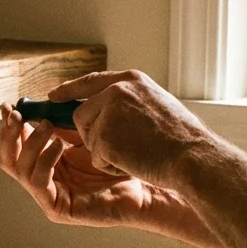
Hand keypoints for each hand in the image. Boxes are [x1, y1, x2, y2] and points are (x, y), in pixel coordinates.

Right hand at [0, 103, 173, 228]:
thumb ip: (66, 120)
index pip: (17, 144)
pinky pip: (38, 183)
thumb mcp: (88, 132)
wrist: (145, 184)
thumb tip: (45, 101)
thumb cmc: (122, 159)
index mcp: (48, 161)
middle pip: (9, 159)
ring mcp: (49, 195)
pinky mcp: (58, 209)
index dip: (10, 125)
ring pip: (20, 169)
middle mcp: (45, 179)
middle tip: (19, 116)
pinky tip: (59, 146)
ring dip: (31, 143)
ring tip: (48, 126)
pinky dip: (45, 161)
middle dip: (10, 135)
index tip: (9, 106)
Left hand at [52, 70, 211, 189]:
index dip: (70, 90)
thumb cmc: (182, 138)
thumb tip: (105, 109)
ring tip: (137, 152)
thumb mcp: (156, 104)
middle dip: (93, 134)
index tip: (54, 96)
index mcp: (130, 81)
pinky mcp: (103, 138)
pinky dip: (112, 167)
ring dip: (106, 152)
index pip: (91, 81)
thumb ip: (129, 102)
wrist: (193, 157)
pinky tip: (135, 162)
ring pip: (88, 138)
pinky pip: (96, 158)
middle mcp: (116, 92)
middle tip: (122, 146)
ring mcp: (108, 114)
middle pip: (82, 115)